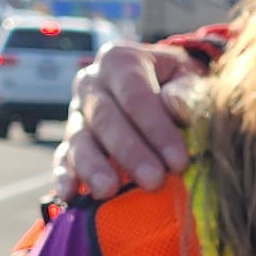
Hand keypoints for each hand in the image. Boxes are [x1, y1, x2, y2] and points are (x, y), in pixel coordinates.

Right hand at [56, 41, 200, 198]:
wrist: (164, 86)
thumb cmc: (182, 85)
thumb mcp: (192, 78)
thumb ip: (187, 92)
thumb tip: (175, 106)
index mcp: (120, 61)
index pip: (135, 95)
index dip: (156, 129)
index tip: (179, 161)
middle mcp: (92, 83)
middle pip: (105, 118)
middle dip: (130, 152)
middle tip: (154, 181)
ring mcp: (78, 113)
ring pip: (79, 139)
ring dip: (93, 166)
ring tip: (108, 190)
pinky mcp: (71, 140)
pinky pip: (63, 158)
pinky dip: (65, 176)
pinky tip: (70, 194)